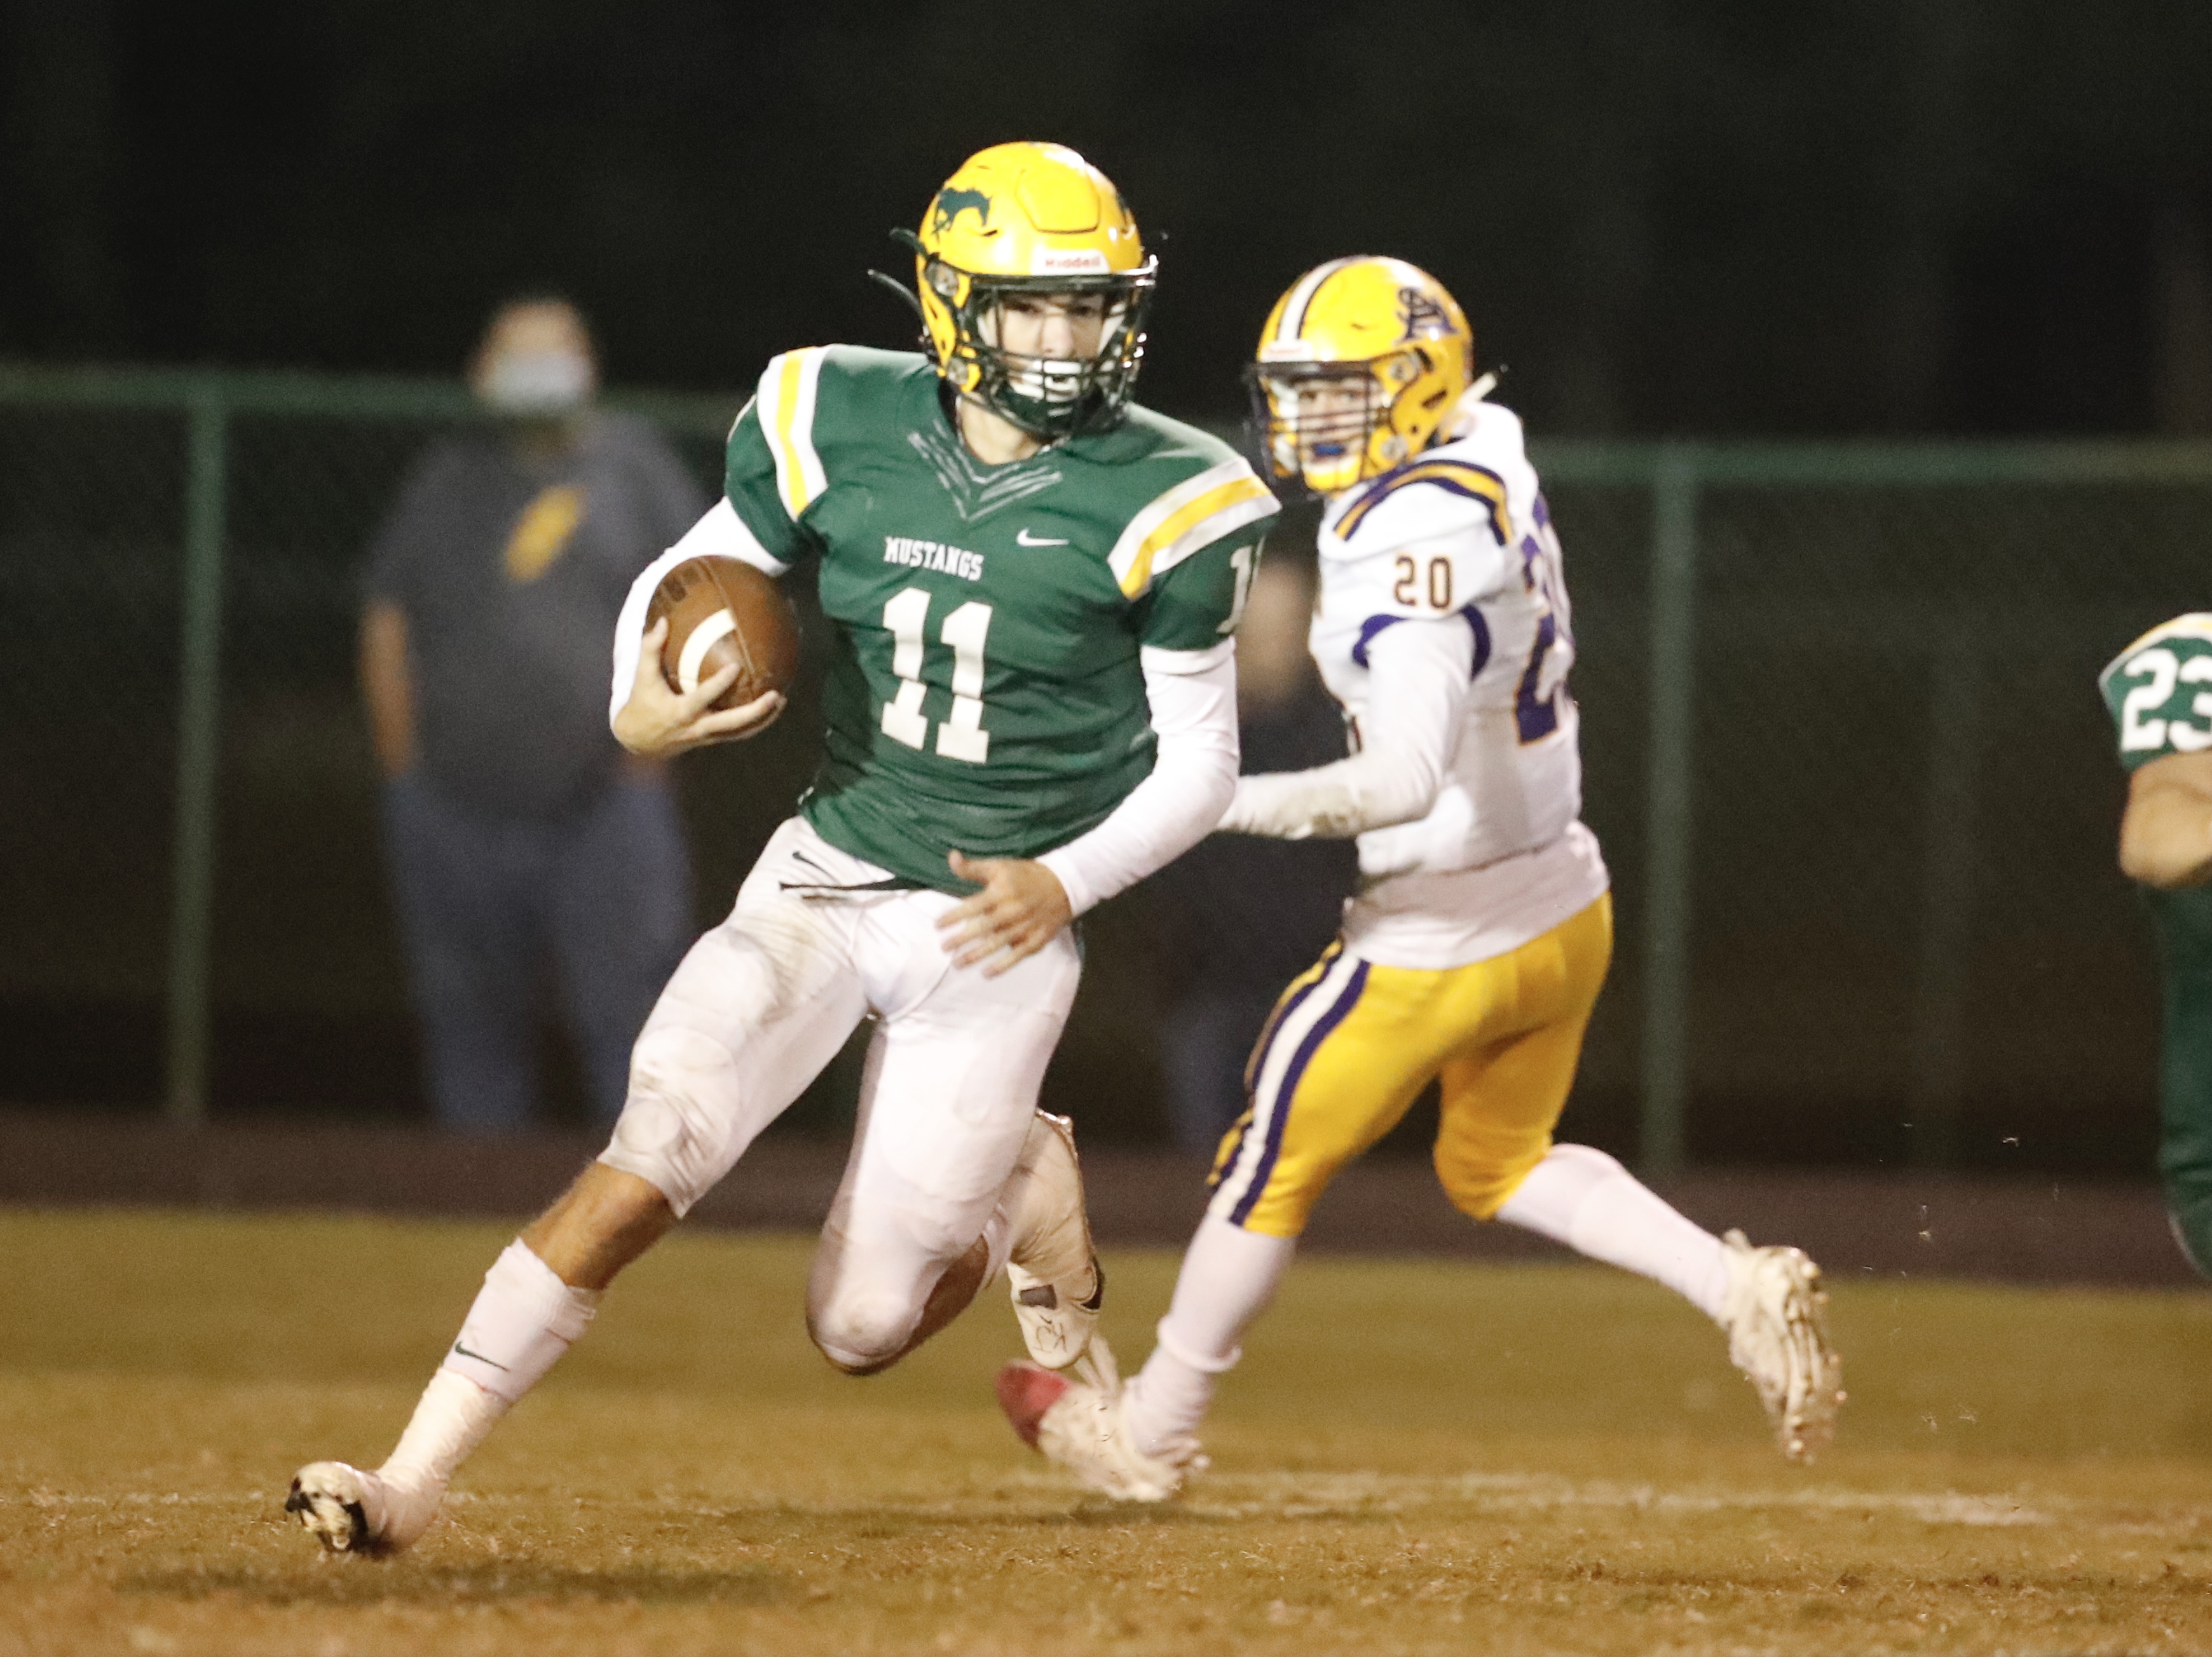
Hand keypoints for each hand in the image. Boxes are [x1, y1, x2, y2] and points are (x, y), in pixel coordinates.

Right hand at [612, 616, 784, 757]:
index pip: (703, 697)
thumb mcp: (642, 676)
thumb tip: (663, 620)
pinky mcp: (712, 739)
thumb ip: (651, 648)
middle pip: (732, 723)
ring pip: (740, 733)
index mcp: (681, 712)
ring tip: (781, 700)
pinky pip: (737, 733)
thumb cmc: (642, 703)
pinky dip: (755, 723)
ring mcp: (707, 737)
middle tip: (776, 695)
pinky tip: (769, 708)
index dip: (720, 683)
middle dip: (756, 712)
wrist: (639, 741)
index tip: (737, 666)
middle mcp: (697, 727)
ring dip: (763, 719)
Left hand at [936, 851, 1072, 975]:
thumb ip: (973, 867)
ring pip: (997, 944)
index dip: (953, 916)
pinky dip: (1003, 965)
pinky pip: (1017, 955)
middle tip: (943, 948)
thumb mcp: (999, 866)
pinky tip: (986, 973)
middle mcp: (1012, 910)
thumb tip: (951, 856)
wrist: (1064, 885)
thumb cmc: (1025, 875)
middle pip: (983, 928)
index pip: (972, 906)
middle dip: (961, 939)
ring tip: (957, 964)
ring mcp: (1025, 927)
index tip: (937, 925)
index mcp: (1002, 891)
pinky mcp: (1036, 939)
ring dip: (976, 955)